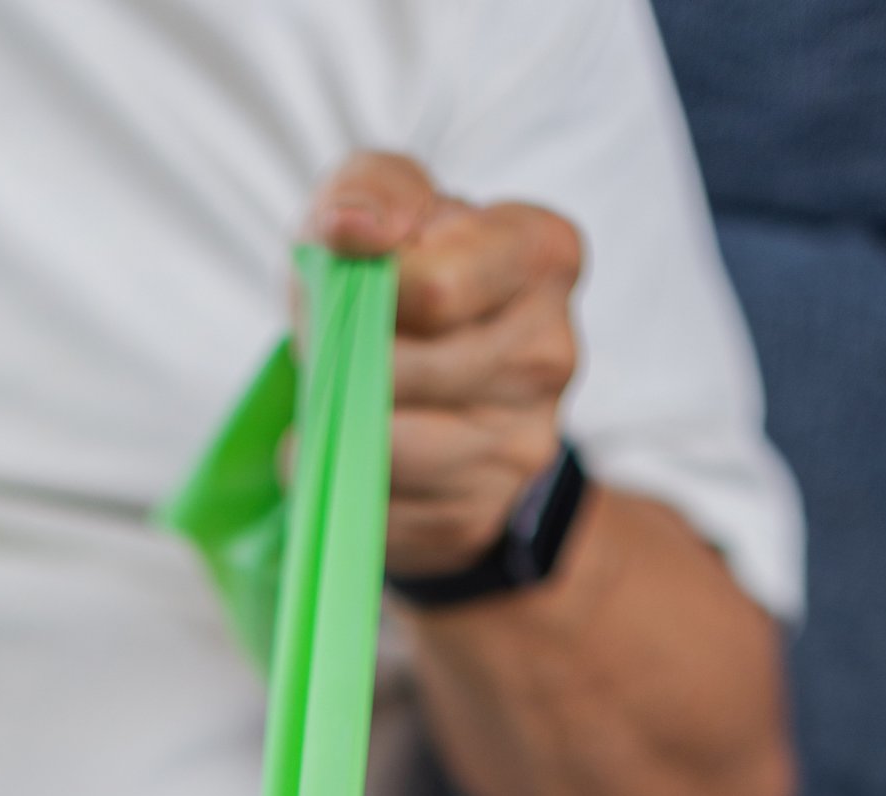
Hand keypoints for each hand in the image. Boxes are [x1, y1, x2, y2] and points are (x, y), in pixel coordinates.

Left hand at [310, 153, 581, 580]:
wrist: (438, 399)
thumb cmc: (406, 286)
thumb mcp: (385, 207)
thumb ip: (371, 189)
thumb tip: (352, 228)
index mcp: (543, 255)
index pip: (438, 286)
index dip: (370, 287)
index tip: (357, 275)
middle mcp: (550, 353)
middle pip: (401, 368)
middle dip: (344, 354)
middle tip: (345, 341)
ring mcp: (519, 445)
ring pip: (382, 442)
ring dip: (334, 418)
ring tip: (349, 392)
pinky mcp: (473, 515)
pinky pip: (371, 505)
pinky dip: (339, 477)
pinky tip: (358, 449)